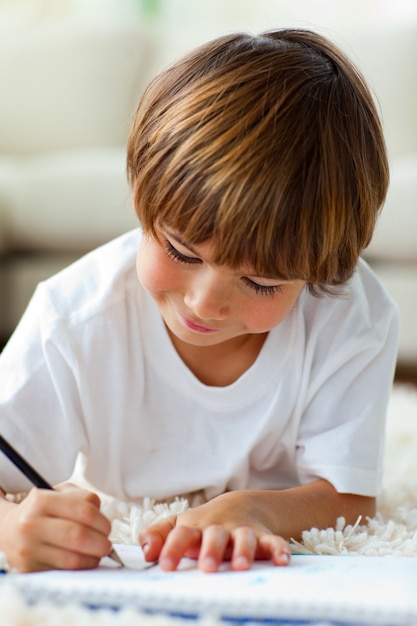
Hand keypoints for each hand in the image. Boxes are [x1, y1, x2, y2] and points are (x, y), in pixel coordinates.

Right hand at [0, 484, 111, 571]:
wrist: (8, 529)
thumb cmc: (42, 510)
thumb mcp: (59, 493)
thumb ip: (83, 498)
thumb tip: (103, 519)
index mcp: (42, 500)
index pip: (84, 511)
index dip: (102, 522)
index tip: (107, 528)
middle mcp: (31, 524)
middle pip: (79, 536)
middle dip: (100, 542)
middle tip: (107, 544)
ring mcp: (29, 548)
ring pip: (72, 558)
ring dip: (93, 558)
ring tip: (98, 553)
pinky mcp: (29, 568)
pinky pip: (64, 570)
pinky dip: (81, 567)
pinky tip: (85, 560)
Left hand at [139, 491, 289, 572]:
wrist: (240, 505)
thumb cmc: (202, 524)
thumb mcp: (179, 525)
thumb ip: (157, 535)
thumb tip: (144, 551)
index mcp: (195, 527)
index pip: (181, 535)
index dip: (172, 548)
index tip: (164, 565)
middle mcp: (219, 528)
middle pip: (214, 535)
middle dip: (211, 550)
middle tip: (206, 567)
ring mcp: (242, 531)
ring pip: (244, 538)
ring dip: (243, 550)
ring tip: (240, 566)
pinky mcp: (263, 537)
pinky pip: (273, 542)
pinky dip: (278, 549)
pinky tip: (282, 561)